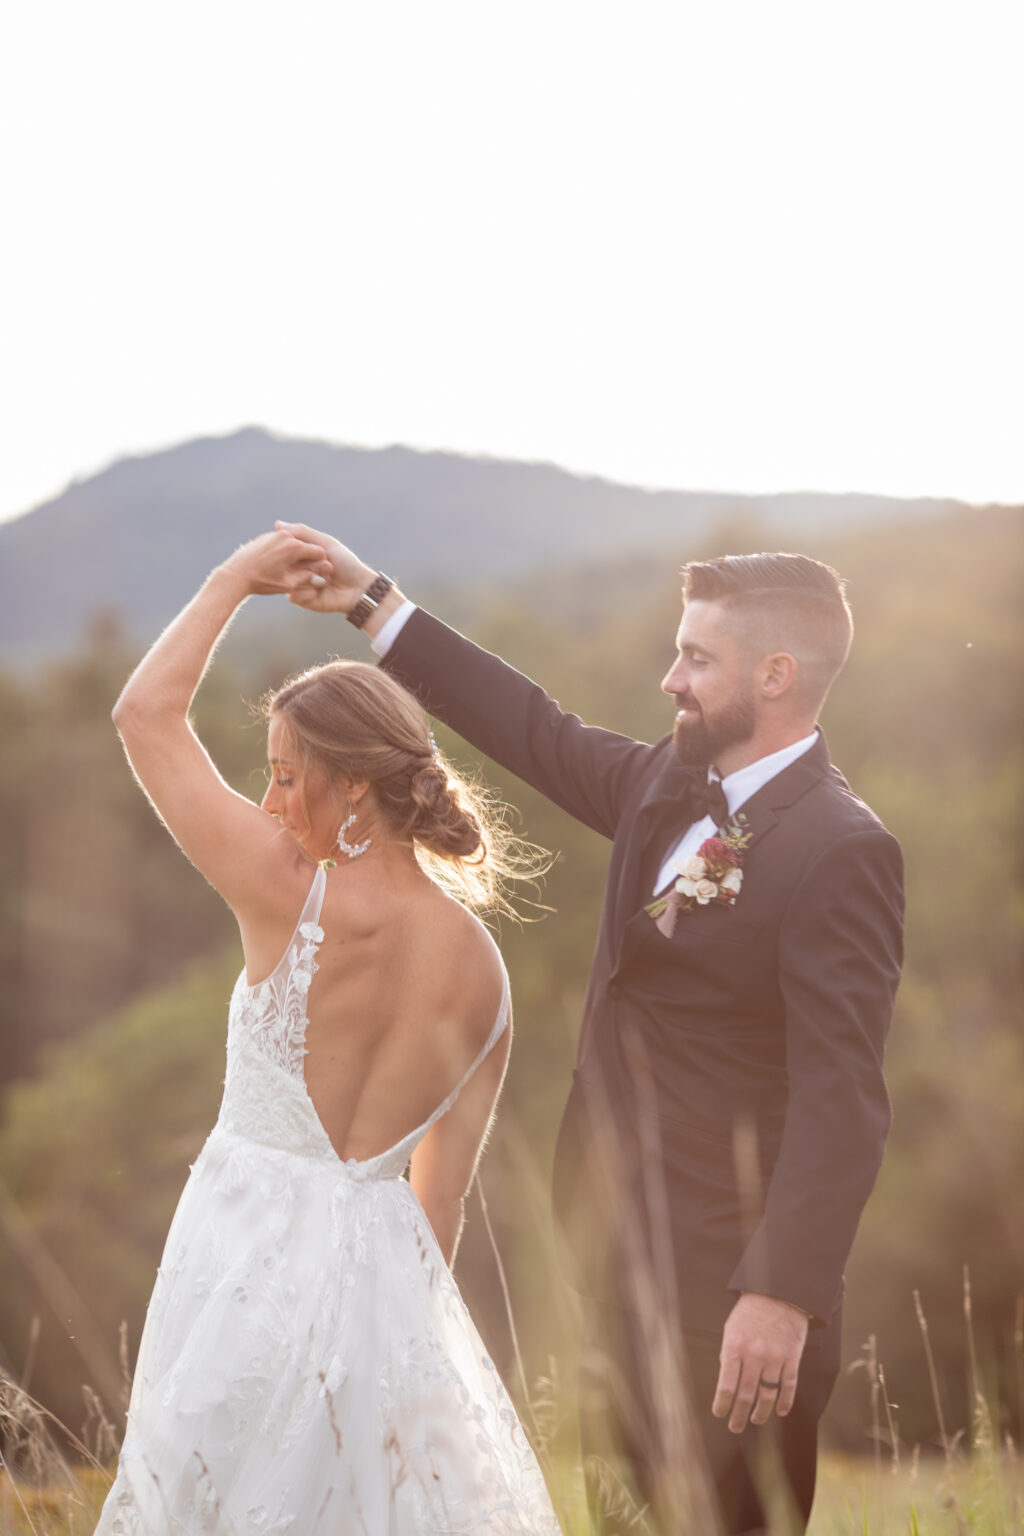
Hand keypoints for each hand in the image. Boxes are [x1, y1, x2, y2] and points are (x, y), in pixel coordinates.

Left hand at [220, 530, 332, 597]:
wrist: (235, 574)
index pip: (318, 552)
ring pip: (292, 543)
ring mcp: (273, 535)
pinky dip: (283, 552)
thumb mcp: (287, 584)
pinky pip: (280, 543)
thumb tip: (321, 579)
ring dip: (295, 554)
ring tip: (292, 569)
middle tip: (308, 572)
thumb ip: (306, 579)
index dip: (321, 564)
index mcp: (294, 547)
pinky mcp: (264, 537)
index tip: (322, 573)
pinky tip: (277, 565)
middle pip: (305, 545)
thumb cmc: (262, 582)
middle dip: (308, 558)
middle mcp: (285, 537)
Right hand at [273, 520, 377, 614]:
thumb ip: (302, 533)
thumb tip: (277, 524)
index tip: (319, 552)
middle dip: (311, 564)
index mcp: (302, 555)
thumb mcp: (325, 543)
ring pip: (290, 580)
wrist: (359, 589)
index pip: (286, 549)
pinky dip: (310, 592)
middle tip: (329, 567)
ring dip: (311, 578)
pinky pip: (294, 595)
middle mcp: (297, 569)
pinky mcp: (302, 600)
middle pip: (288, 565)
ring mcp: (298, 585)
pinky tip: (322, 591)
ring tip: (328, 580)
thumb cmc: (345, 564)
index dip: (298, 550)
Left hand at [712, 1292, 808, 1432]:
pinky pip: (789, 1386)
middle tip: (735, 1427)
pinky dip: (785, 1402)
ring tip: (755, 1421)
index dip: (722, 1404)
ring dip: (761, 1413)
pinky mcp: (792, 1358)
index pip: (726, 1385)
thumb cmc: (750, 1311)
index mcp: (734, 1346)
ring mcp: (775, 1357)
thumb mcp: (731, 1328)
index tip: (719, 1414)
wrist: (779, 1292)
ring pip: (767, 1395)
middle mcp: (754, 1355)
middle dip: (739, 1415)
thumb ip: (729, 1354)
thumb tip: (727, 1382)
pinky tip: (780, 1412)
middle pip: (746, 1395)